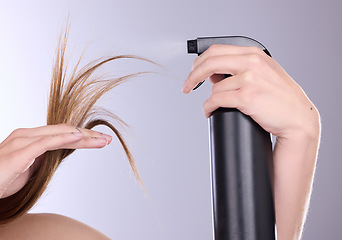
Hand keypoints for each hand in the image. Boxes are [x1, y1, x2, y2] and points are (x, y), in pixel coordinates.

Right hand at [0, 124, 112, 198]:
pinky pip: (46, 142)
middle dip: (89, 135)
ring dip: (84, 137)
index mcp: (31, 137)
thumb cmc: (4, 179)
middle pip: (65, 130)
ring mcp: (23, 141)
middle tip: (108, 139)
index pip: (63, 132)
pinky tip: (80, 138)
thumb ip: (45, 158)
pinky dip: (65, 139)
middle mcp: (28, 135)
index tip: (101, 140)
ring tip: (102, 141)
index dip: (83, 136)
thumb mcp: (31, 168)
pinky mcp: (20, 152)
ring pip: (60, 134)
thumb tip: (60, 154)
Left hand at [183, 44, 320, 238]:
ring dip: (209, 98)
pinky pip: (216, 100)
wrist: (298, 118)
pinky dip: (209, 107)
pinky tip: (209, 111)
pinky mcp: (247, 96)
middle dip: (193, 75)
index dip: (200, 61)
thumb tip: (214, 74)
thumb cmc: (282, 99)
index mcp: (254, 54)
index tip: (193, 71)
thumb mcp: (264, 75)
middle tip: (187, 86)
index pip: (217, 50)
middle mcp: (252, 62)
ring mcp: (249, 79)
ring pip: (214, 86)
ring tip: (211, 106)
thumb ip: (242, 69)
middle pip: (209, 62)